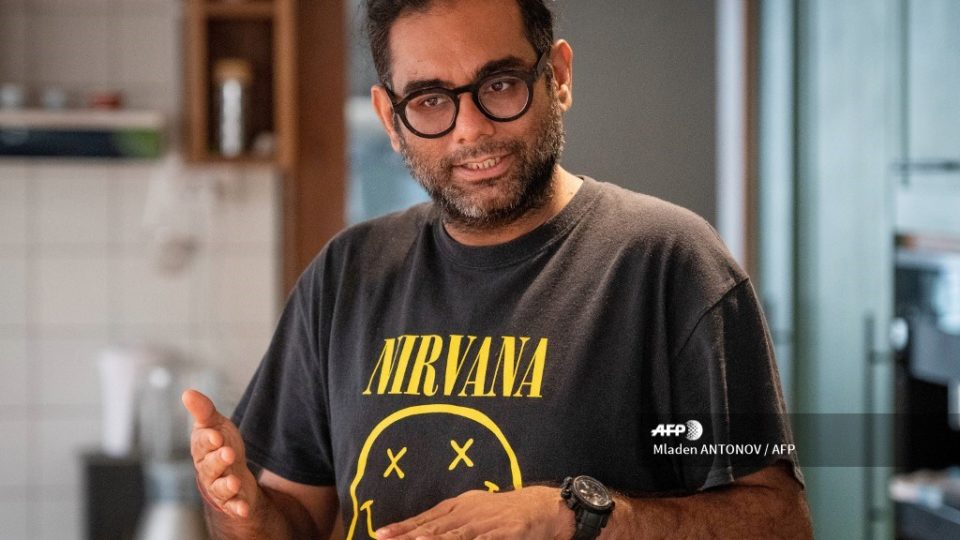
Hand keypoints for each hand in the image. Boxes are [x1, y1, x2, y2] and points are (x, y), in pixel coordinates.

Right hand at [182, 389, 259, 518]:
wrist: (233, 471)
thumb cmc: (221, 445)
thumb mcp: (215, 424)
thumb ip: (203, 411)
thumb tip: (187, 393)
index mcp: (202, 449)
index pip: (202, 444)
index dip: (208, 440)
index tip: (216, 435)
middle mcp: (208, 469)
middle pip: (210, 466)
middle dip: (218, 460)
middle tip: (228, 453)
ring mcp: (219, 486)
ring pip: (220, 487)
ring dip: (226, 485)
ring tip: (235, 482)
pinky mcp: (231, 501)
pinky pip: (233, 506)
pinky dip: (237, 508)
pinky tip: (243, 509)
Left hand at [374, 486, 574, 539]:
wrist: (542, 506)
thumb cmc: (502, 511)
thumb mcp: (472, 508)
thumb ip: (447, 521)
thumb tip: (419, 529)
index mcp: (459, 506)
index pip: (426, 518)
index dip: (403, 527)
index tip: (380, 534)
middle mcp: (469, 512)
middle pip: (435, 527)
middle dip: (410, 536)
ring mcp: (487, 522)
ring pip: (457, 535)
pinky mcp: (507, 532)